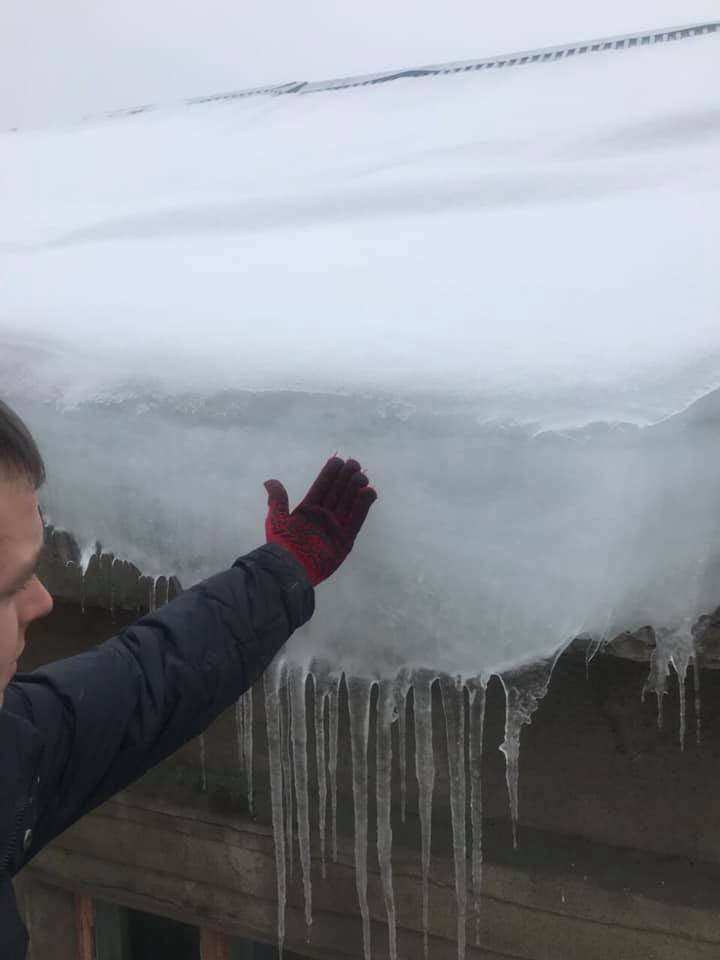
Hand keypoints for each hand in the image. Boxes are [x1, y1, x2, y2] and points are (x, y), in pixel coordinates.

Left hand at [264, 457, 376, 585]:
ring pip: (350, 502)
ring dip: (356, 488)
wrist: (290, 567)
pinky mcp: (346, 540)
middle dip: (346, 477)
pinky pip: (357, 519)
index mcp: (308, 510)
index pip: (322, 486)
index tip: (338, 460)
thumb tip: (269, 482)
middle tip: (354, 464)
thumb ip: (277, 499)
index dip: (330, 473)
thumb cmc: (282, 542)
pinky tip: (369, 492)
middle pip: (339, 492)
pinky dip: (364, 506)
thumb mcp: (277, 517)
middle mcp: (324, 516)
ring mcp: (336, 527)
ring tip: (362, 476)